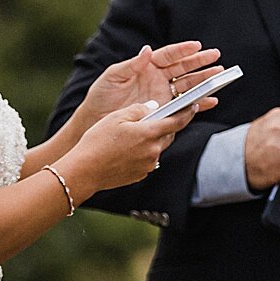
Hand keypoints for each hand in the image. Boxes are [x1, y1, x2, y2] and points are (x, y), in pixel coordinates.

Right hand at [73, 98, 209, 190]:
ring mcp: (147, 165)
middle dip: (165, 126)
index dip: (188, 112)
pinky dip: (143, 152)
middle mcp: (153, 151)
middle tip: (156, 119)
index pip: (177, 121)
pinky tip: (127, 149)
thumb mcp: (117, 117)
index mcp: (150, 133)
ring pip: (157, 148)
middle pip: (168, 135)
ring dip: (152, 140)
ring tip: (134, 135)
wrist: (85, 171)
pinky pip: (147, 160)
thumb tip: (153, 107)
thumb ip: (139, 109)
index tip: (194, 106)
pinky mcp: (140, 175)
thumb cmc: (98, 141)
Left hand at [80, 41, 222, 121]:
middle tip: (216, 57)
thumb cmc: (102, 97)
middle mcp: (158, 79)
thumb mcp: (112, 77)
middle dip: (200, 63)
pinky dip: (199, 104)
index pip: (168, 56)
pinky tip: (211, 101)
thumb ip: (131, 65)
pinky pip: (185, 106)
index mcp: (147, 67)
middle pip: (183, 68)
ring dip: (203, 81)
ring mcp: (163, 95)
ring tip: (219, 76)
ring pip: (188, 85)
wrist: (97, 122)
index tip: (196, 46)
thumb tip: (147, 50)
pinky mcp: (165, 111)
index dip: (183, 50)